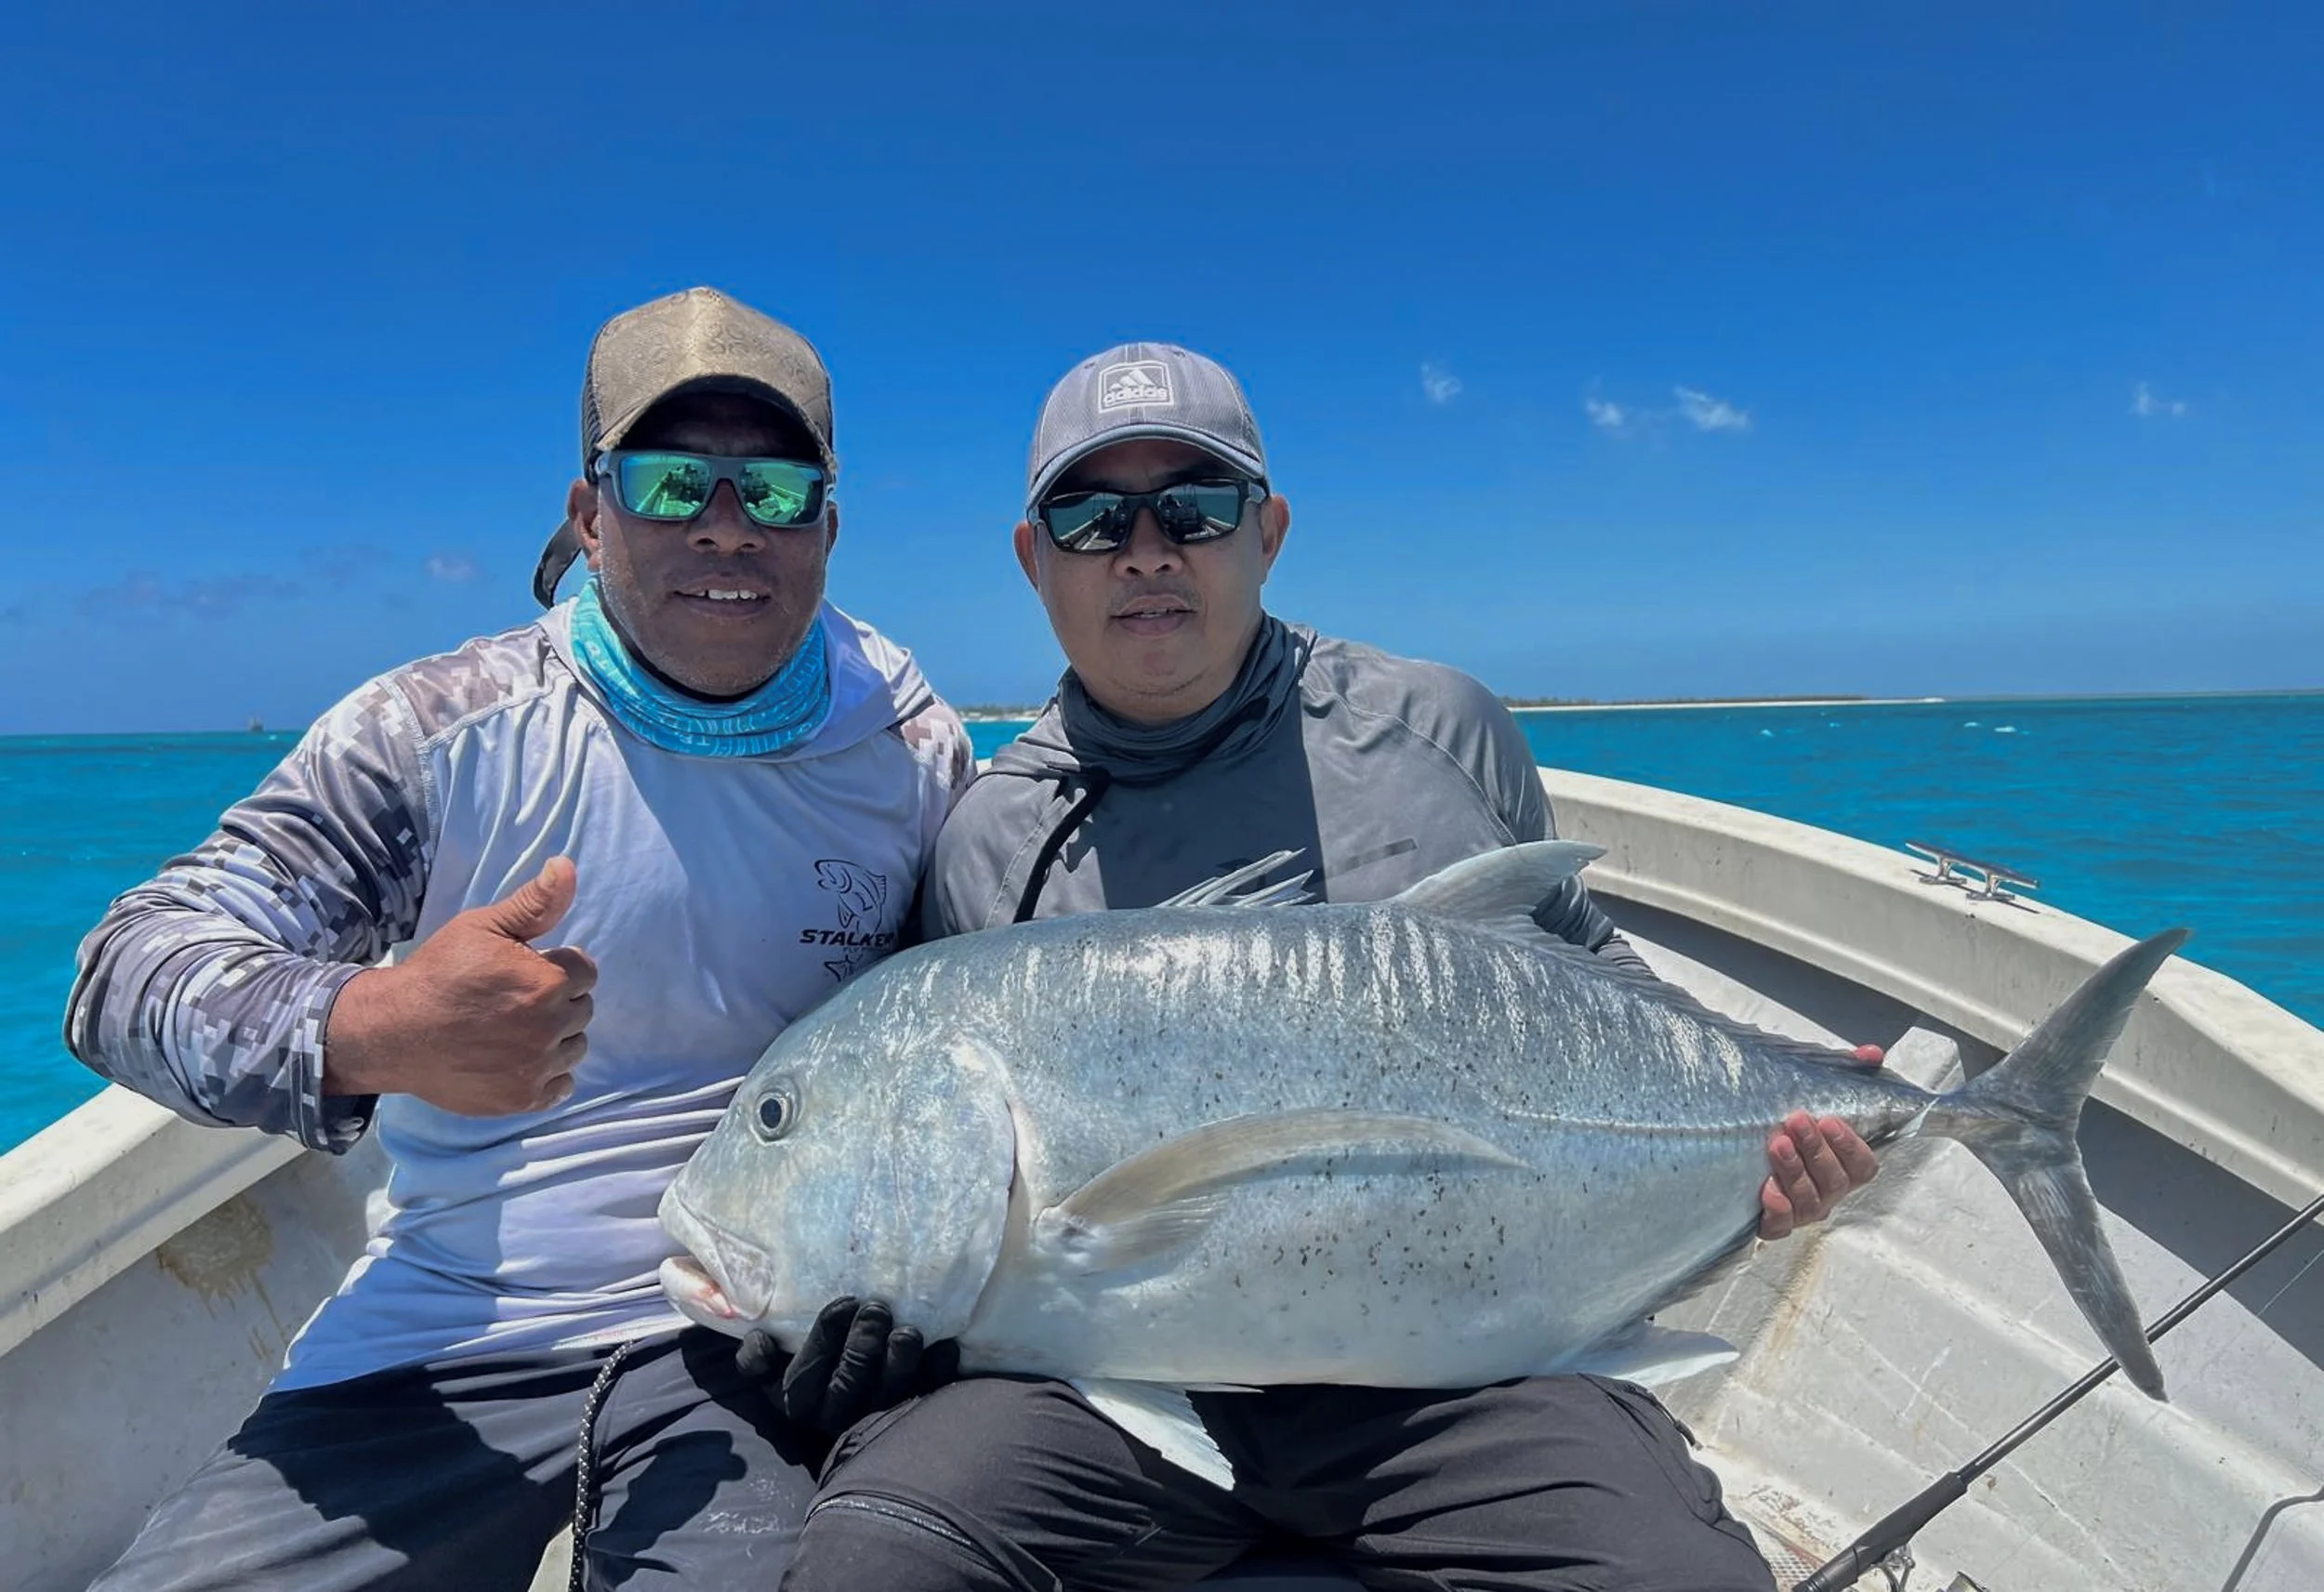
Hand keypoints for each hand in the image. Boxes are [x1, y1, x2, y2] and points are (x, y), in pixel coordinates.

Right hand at [323, 857, 596, 1113]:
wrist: (392, 1032)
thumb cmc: (438, 973)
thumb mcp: (482, 927)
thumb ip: (534, 903)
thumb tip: (566, 866)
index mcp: (547, 983)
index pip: (586, 972)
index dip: (557, 967)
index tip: (527, 970)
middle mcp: (549, 1028)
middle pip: (582, 1010)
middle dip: (558, 1001)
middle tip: (515, 1000)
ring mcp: (537, 1068)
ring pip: (574, 1047)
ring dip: (556, 1038)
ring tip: (514, 1029)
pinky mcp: (523, 1099)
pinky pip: (561, 1085)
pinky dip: (547, 1074)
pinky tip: (519, 1060)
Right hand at [739, 1296, 960, 1434]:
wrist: (849, 1399)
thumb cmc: (805, 1367)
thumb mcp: (769, 1368)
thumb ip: (757, 1359)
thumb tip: (760, 1341)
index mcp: (799, 1401)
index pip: (805, 1376)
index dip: (824, 1339)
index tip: (845, 1302)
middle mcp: (836, 1415)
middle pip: (847, 1386)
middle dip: (862, 1347)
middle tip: (878, 1309)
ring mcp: (875, 1418)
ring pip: (887, 1395)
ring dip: (899, 1363)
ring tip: (908, 1332)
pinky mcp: (911, 1417)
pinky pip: (925, 1396)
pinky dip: (937, 1373)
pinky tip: (947, 1347)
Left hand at [1759, 1108, 1879, 1239]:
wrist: (1738, 1168)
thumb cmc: (1776, 1138)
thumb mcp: (1795, 1126)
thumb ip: (1807, 1120)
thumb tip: (1803, 1108)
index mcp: (1841, 1171)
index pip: (1862, 1166)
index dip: (1850, 1146)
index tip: (1828, 1121)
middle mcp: (1826, 1195)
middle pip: (1833, 1181)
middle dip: (1815, 1148)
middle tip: (1797, 1122)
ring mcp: (1802, 1213)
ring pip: (1809, 1200)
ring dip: (1794, 1170)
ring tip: (1778, 1145)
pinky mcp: (1775, 1226)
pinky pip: (1781, 1225)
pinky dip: (1777, 1208)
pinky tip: (1768, 1189)